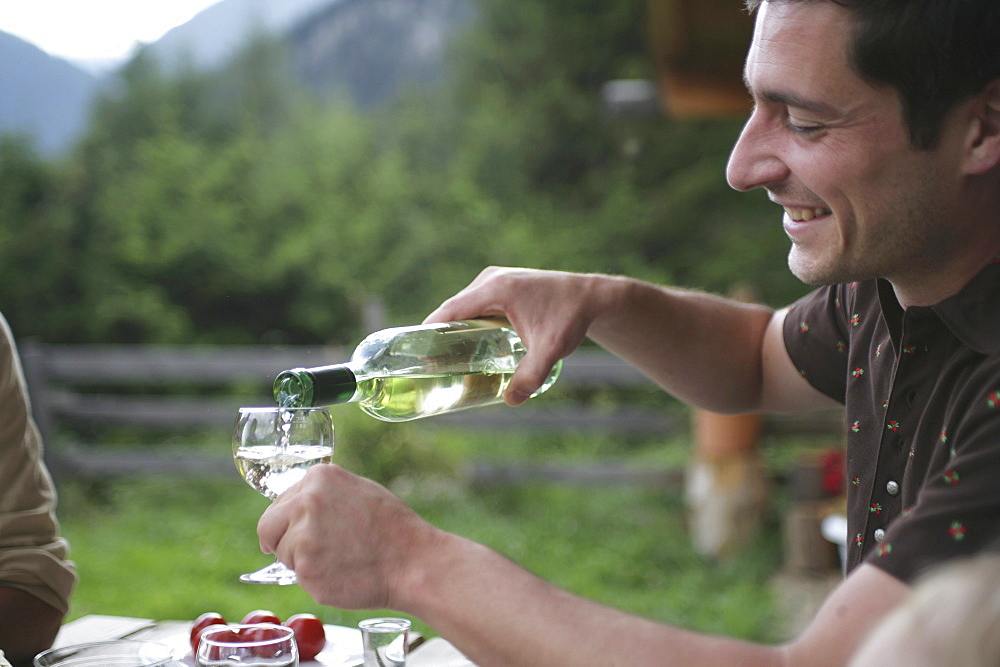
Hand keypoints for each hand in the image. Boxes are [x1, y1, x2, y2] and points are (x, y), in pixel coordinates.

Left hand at [257, 464, 433, 609]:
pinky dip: (316, 580)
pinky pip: (298, 577)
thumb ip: (322, 494)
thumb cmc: (391, 528)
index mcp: (318, 477)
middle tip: (310, 553)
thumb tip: (294, 506)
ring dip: (303, 563)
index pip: (279, 502)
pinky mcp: (306, 569)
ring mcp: (303, 536)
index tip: (303, 532)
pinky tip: (343, 572)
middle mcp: (305, 501)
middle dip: (282, 542)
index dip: (289, 522)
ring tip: (340, 559)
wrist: (412, 561)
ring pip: (283, 555)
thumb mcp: (357, 491)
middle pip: (267, 527)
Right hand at [424, 267, 611, 404]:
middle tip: (429, 364)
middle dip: (439, 335)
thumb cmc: (570, 317)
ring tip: (442, 358)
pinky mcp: (501, 285)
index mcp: (495, 288)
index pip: (450, 310)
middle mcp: (491, 279)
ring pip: (463, 307)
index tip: (416, 353)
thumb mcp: (550, 349)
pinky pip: (474, 304)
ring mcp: (495, 280)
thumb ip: (531, 375)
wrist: (591, 296)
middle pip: (453, 309)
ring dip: (452, 329)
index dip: (429, 330)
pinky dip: (466, 322)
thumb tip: (511, 400)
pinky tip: (465, 344)